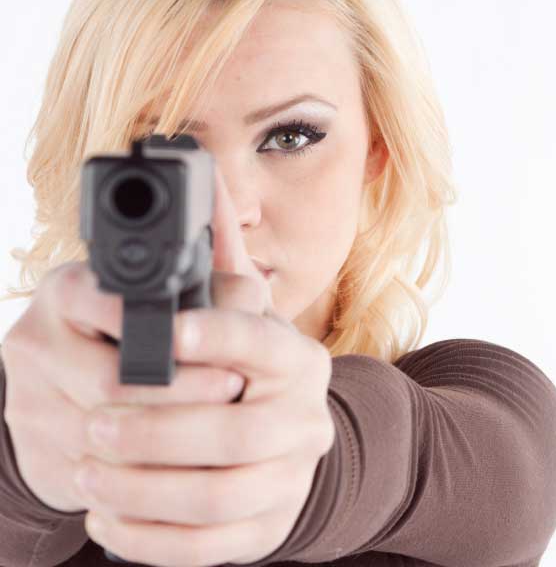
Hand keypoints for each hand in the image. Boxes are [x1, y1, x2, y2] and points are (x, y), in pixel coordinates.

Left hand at [73, 165, 335, 566]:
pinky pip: (211, 544)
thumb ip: (221, 262)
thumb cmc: (249, 374)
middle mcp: (304, 419)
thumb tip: (208, 186)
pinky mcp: (268, 527)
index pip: (264, 343)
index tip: (164, 334)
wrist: (285, 447)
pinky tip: (110, 516)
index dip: (216, 336)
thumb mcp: (242, 317)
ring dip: (145, 487)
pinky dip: (153, 536)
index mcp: (299, 361)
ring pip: (218, 496)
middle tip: (92, 424)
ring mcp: (291, 478)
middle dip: (155, 432)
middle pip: (234, 434)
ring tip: (88, 473)